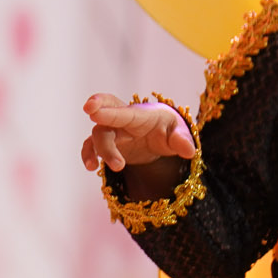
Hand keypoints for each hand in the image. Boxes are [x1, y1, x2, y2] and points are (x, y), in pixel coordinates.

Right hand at [80, 94, 195, 173]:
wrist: (159, 135)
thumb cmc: (168, 129)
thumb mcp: (179, 132)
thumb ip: (182, 140)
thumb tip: (189, 151)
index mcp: (141, 114)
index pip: (124, 113)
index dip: (109, 112)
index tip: (93, 111)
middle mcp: (122, 120)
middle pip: (106, 116)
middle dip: (97, 111)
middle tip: (90, 111)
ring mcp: (112, 132)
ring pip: (97, 136)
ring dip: (100, 150)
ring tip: (109, 166)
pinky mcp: (107, 144)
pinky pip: (91, 147)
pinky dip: (88, 155)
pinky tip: (91, 167)